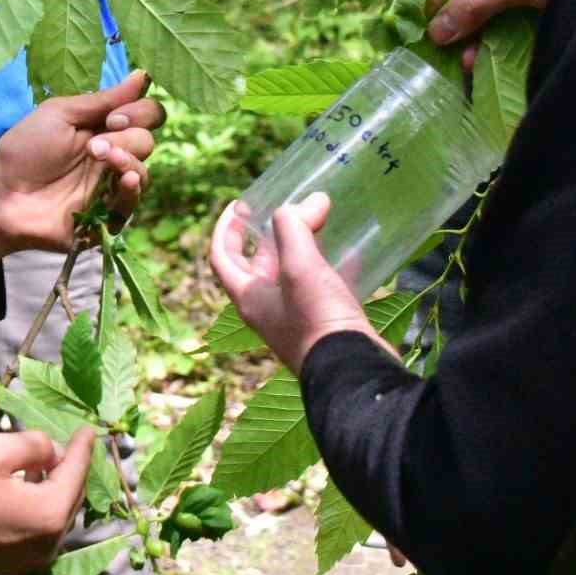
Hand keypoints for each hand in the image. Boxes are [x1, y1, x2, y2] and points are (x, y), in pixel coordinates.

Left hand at [0, 71, 165, 265]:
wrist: (0, 193)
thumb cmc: (23, 150)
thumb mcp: (60, 114)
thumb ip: (102, 99)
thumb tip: (142, 75)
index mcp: (102, 127)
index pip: (145, 114)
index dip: (139, 112)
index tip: (113, 118)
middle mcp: (111, 155)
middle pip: (147, 140)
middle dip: (128, 137)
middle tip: (95, 145)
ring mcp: (108, 187)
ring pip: (143, 172)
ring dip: (129, 161)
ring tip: (103, 160)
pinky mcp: (104, 217)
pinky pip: (131, 205)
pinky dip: (132, 191)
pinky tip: (124, 180)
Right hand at [0, 428, 95, 574]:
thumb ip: (33, 446)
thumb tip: (51, 452)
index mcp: (49, 514)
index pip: (76, 473)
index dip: (82, 448)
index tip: (90, 429)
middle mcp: (49, 543)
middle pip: (70, 498)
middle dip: (71, 470)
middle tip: (69, 445)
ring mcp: (30, 559)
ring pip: (55, 516)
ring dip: (55, 489)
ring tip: (47, 464)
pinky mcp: (12, 565)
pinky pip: (40, 531)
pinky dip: (41, 508)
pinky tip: (28, 490)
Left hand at [209, 194, 395, 375]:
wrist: (353, 372)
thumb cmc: (317, 321)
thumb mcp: (300, 268)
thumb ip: (294, 229)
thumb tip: (309, 201)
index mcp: (249, 297)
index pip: (221, 256)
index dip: (226, 228)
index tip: (241, 203)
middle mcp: (267, 309)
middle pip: (258, 265)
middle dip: (272, 234)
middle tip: (292, 208)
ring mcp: (296, 319)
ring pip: (292, 275)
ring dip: (303, 247)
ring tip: (320, 221)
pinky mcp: (324, 324)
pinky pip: (323, 288)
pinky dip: (332, 267)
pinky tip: (352, 251)